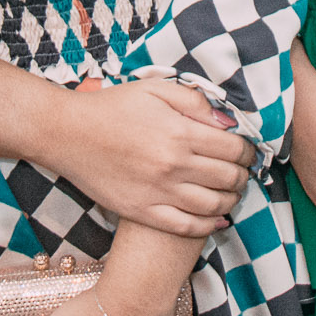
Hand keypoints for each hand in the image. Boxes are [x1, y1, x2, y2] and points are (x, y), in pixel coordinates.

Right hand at [53, 81, 253, 237]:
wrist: (66, 133)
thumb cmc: (111, 107)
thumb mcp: (155, 89)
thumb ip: (195, 101)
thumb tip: (229, 120)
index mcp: (179, 132)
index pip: (233, 149)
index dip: (248, 151)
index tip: (247, 150)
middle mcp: (173, 165)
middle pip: (228, 178)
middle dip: (243, 175)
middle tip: (243, 172)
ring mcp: (158, 192)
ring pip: (213, 205)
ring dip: (231, 200)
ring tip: (232, 192)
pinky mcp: (142, 211)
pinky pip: (186, 226)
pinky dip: (209, 224)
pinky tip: (217, 218)